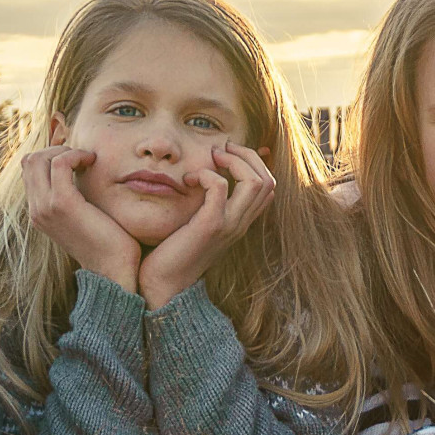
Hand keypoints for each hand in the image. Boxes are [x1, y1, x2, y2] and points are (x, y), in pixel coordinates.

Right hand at [22, 144, 139, 292]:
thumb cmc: (107, 243)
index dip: (51, 155)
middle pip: (30, 160)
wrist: (113, 270)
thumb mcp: (84, 216)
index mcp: (39, 212)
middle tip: (82, 156)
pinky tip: (92, 161)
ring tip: (87, 158)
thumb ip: (75, 197)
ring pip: (40, 158)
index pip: (29, 170)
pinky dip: (76, 155)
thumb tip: (81, 173)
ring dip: (66, 150)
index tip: (77, 159)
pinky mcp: (62, 204)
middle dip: (56, 149)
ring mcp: (45, 207)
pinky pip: (60, 163)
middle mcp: (36, 209)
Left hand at [137, 143, 275, 309]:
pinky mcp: (211, 226)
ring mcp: (230, 225)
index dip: (255, 163)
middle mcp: (241, 223)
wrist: (164, 286)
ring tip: (211, 157)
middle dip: (247, 155)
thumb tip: (204, 180)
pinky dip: (207, 174)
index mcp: (241, 222)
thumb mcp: (198, 226)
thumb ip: (208, 206)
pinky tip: (189, 179)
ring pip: (254, 181)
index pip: (269, 186)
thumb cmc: (174, 253)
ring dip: (233, 160)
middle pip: (268, 179)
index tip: (228, 154)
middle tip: (221, 148)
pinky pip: (221, 187)